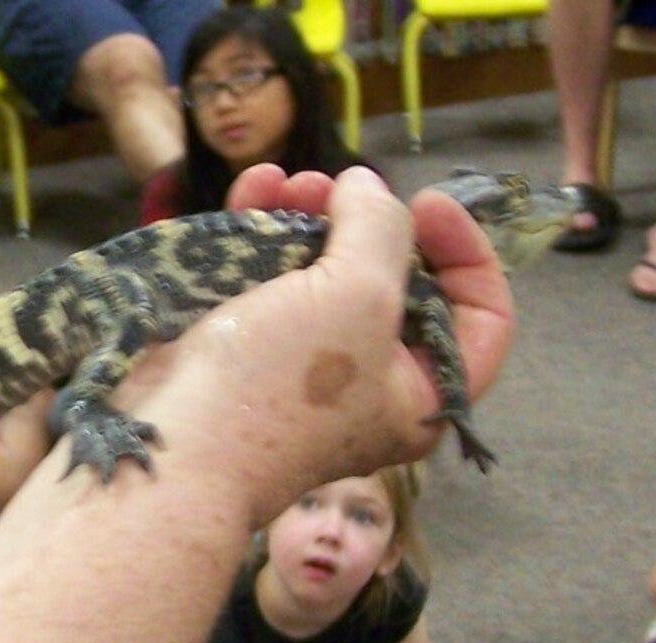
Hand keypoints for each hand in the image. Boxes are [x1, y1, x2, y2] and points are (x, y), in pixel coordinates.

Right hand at [120, 165, 512, 528]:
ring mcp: (307, 369)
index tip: (427, 205)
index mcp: (422, 395)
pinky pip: (272, 279)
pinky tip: (256, 190)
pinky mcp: (250, 350)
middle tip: (338, 186)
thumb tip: (368, 189)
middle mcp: (372, 385)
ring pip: (329, 274)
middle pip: (399, 285)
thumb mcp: (360, 295)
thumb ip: (381, 227)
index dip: (468, 253)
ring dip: (315, 217)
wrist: (172, 447)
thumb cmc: (281, 385)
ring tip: (290, 183)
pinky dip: (268, 232)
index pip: (483, 320)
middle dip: (372, 223)